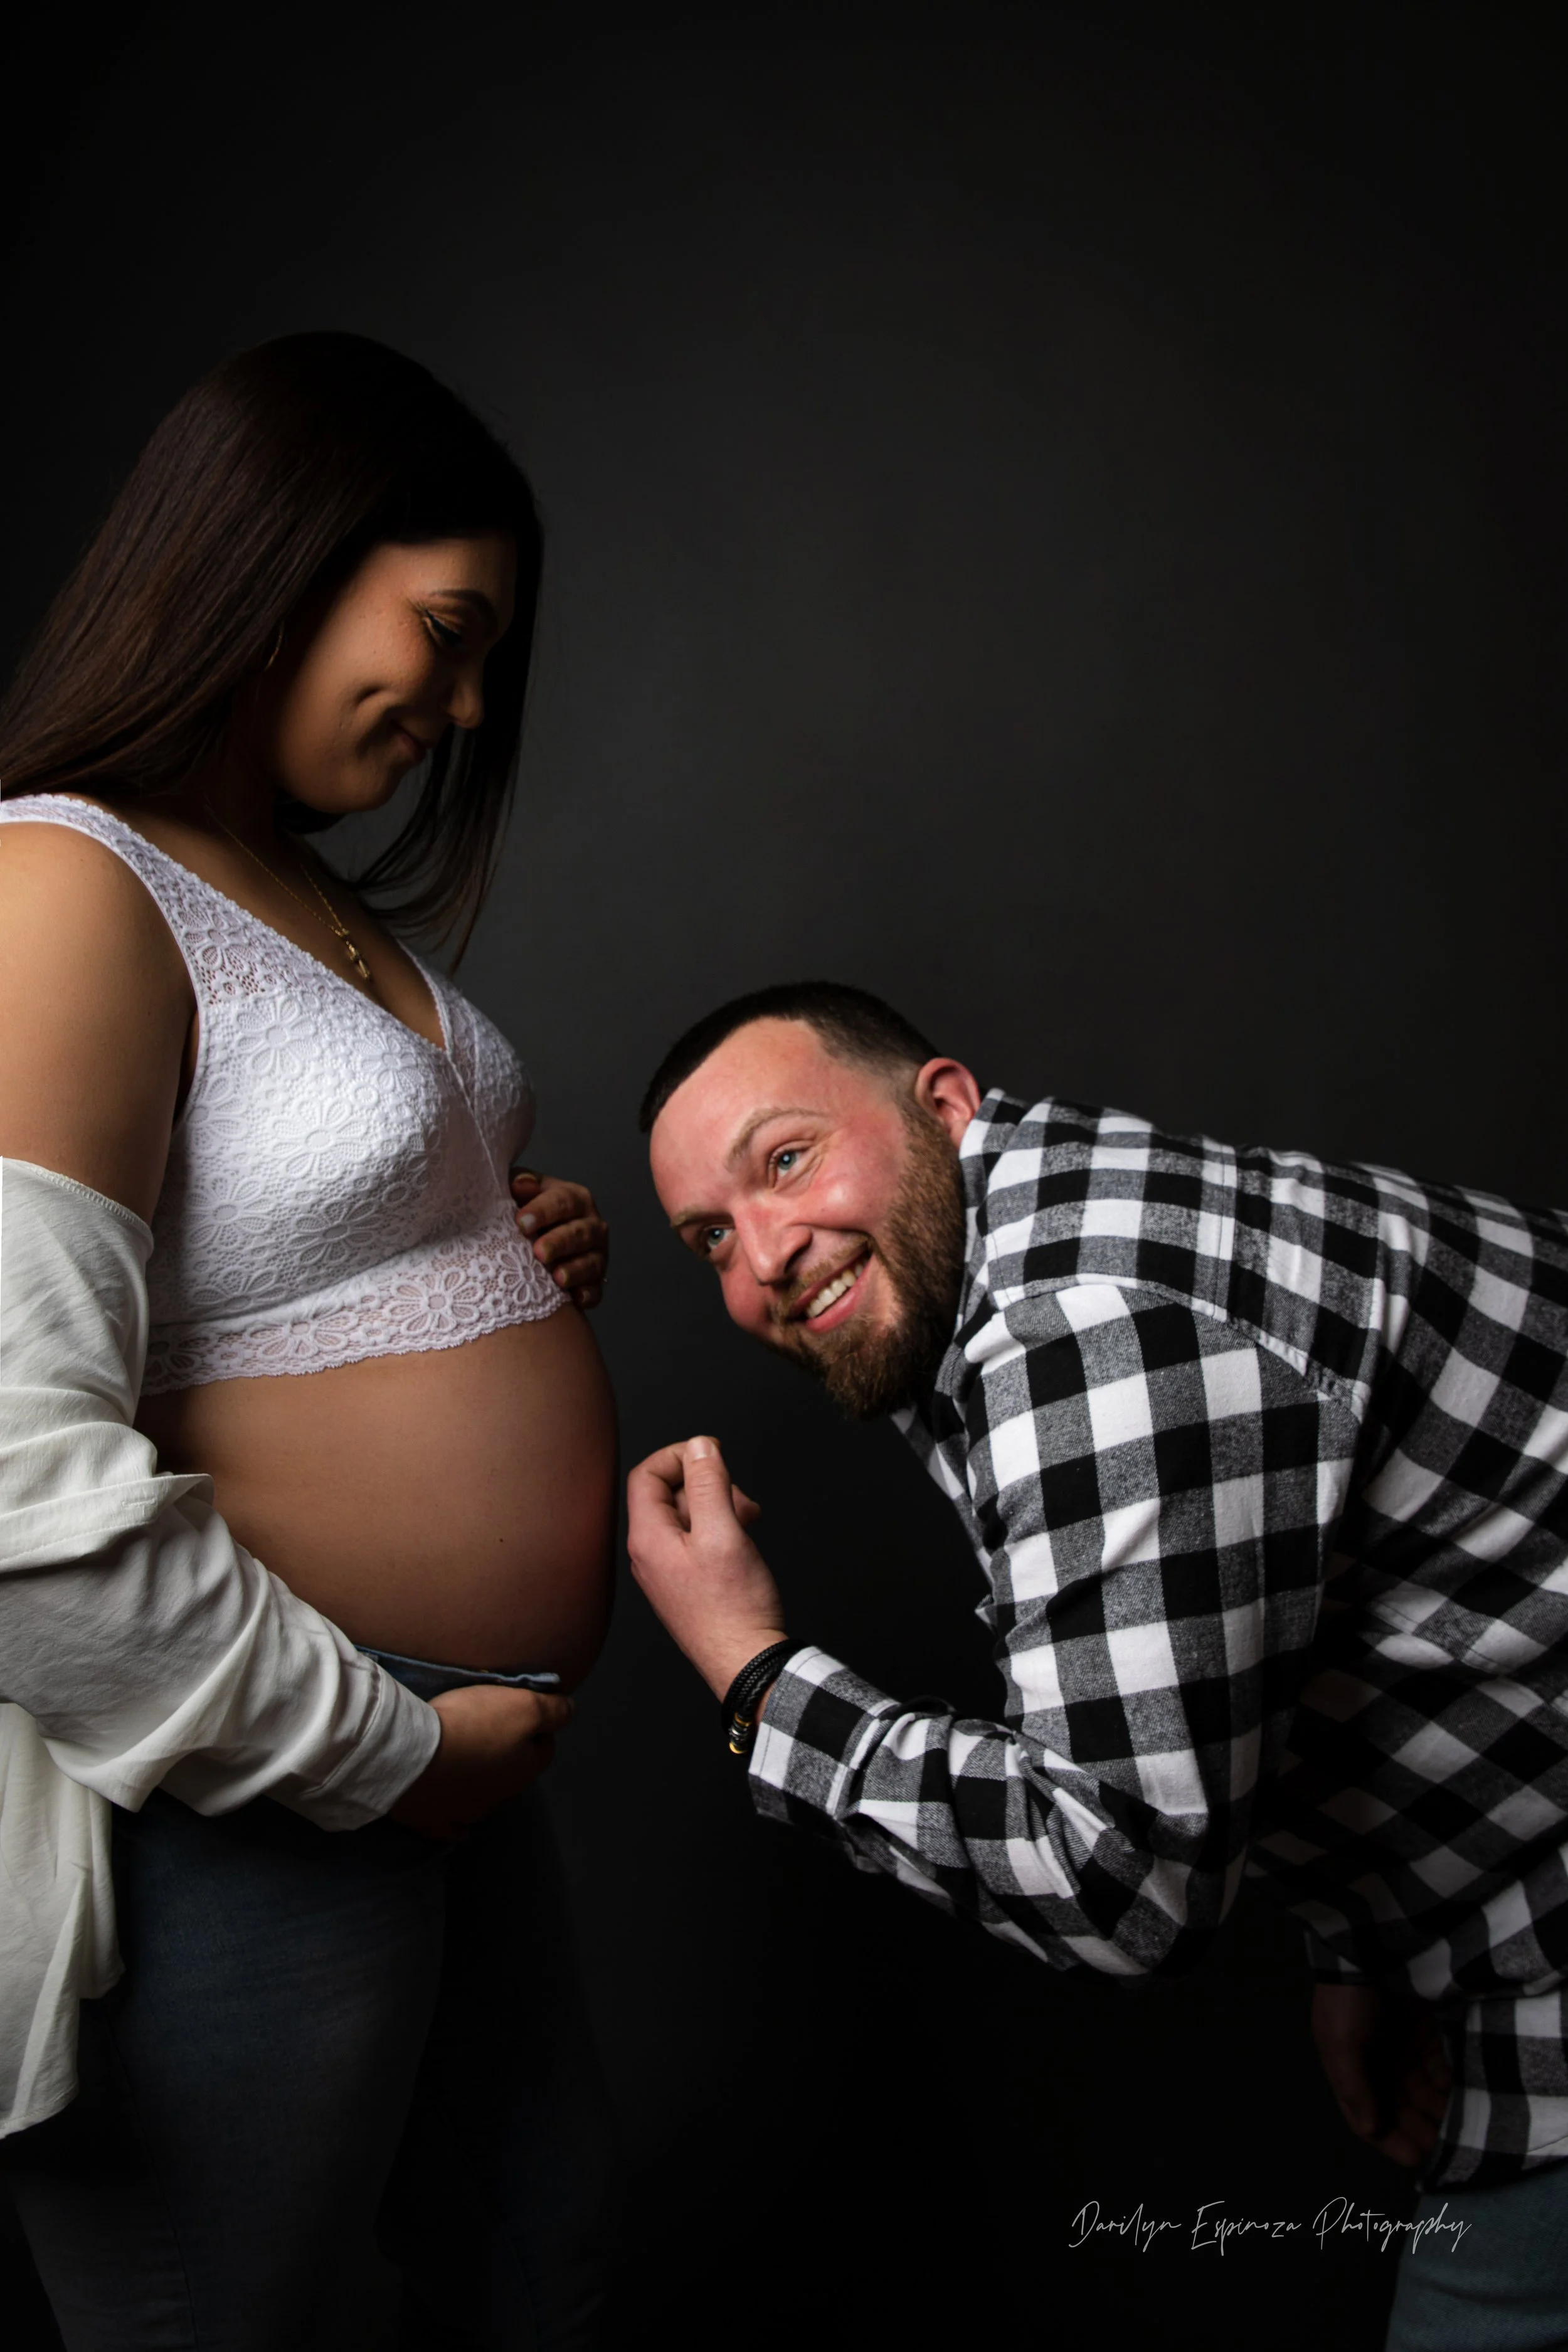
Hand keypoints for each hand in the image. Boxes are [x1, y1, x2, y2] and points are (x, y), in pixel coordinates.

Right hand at [388, 1683, 571, 1839]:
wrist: (414, 1757)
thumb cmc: (472, 1726)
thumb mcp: (524, 1706)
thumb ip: (553, 1711)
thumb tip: (571, 1712)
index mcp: (524, 1770)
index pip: (543, 1750)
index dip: (538, 1729)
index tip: (524, 1714)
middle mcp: (501, 1797)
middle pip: (513, 1774)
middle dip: (509, 1756)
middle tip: (493, 1731)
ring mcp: (467, 1814)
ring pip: (485, 1798)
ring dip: (482, 1783)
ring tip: (469, 1761)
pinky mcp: (435, 1822)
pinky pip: (452, 1826)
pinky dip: (456, 1821)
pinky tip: (456, 1821)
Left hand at [510, 1168, 607, 1308]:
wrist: (530, 1237)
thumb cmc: (524, 1211)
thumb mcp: (518, 1191)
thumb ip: (521, 1185)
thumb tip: (520, 1185)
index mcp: (574, 1198)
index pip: (564, 1200)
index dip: (544, 1211)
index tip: (521, 1223)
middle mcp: (591, 1225)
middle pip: (581, 1232)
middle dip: (560, 1242)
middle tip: (539, 1252)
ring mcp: (596, 1254)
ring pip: (592, 1262)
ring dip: (575, 1270)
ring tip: (557, 1278)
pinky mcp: (594, 1281)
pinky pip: (595, 1290)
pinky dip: (587, 1295)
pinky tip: (575, 1300)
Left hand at [625, 1435, 784, 1700]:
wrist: (746, 1662)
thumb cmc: (735, 1608)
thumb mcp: (725, 1532)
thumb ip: (709, 1484)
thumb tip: (699, 1447)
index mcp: (649, 1540)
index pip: (646, 1475)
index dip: (679, 1456)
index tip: (712, 1454)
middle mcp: (649, 1556)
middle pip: (668, 1495)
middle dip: (707, 1485)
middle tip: (741, 1499)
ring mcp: (666, 1572)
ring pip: (686, 1517)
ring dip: (718, 1506)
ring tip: (748, 1522)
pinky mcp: (684, 1584)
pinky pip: (694, 1541)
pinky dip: (720, 1529)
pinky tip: (742, 1541)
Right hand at [1312, 1983, 1451, 2168]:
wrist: (1374, 1943)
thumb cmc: (1351, 1998)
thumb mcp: (1341, 2041)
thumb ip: (1355, 2088)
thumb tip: (1371, 2131)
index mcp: (1350, 2068)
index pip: (1367, 2115)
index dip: (1389, 2139)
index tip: (1414, 2158)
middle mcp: (1378, 2063)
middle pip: (1400, 2108)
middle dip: (1419, 2130)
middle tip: (1444, 2148)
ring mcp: (1404, 2048)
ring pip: (1424, 2093)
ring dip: (1438, 2112)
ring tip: (1459, 2127)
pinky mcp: (1430, 2032)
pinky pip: (1442, 2068)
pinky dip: (1450, 2085)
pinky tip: (1462, 2095)